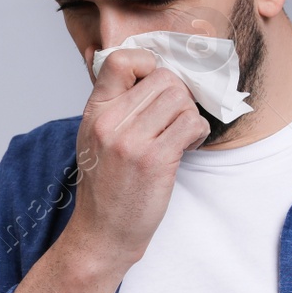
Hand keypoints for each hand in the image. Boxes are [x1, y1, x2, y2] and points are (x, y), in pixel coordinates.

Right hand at [67, 47, 210, 271]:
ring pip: (181, 98)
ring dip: (189, 115)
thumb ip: (115, 104)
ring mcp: (130, 140)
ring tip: (180, 135)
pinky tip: (187, 146)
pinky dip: (197, 132)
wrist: (103, 233)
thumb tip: (149, 69)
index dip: (149, 65)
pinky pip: (191, 123)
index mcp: (94, 111)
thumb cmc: (106, 185)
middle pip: (163, 78)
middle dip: (179, 96)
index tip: (156, 86)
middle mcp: (109, 121)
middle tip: (175, 119)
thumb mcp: (95, 137)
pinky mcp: (154, 160)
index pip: (120, 60)